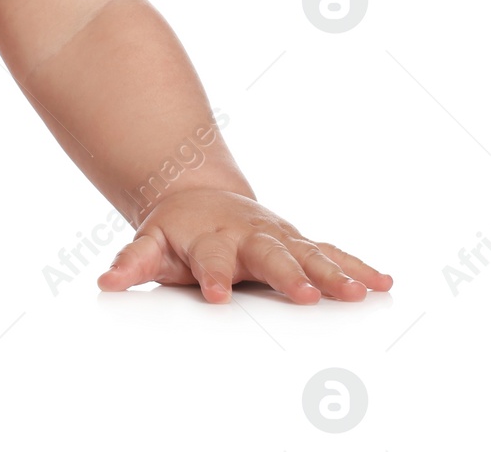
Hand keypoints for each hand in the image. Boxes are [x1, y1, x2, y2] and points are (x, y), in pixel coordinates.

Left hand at [97, 188, 393, 303]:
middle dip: (288, 275)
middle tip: (305, 296)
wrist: (197, 194)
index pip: (209, 260)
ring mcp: (278, 237)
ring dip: (334, 273)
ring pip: (309, 254)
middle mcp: (249, 236)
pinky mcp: (299, 242)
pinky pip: (332, 253)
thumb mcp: (150, 242)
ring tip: (358, 294)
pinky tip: (384, 283)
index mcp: (210, 239)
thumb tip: (106, 282)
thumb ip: (132, 262)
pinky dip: (357, 266)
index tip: (215, 296)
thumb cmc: (177, 230)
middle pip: (270, 256)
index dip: (210, 277)